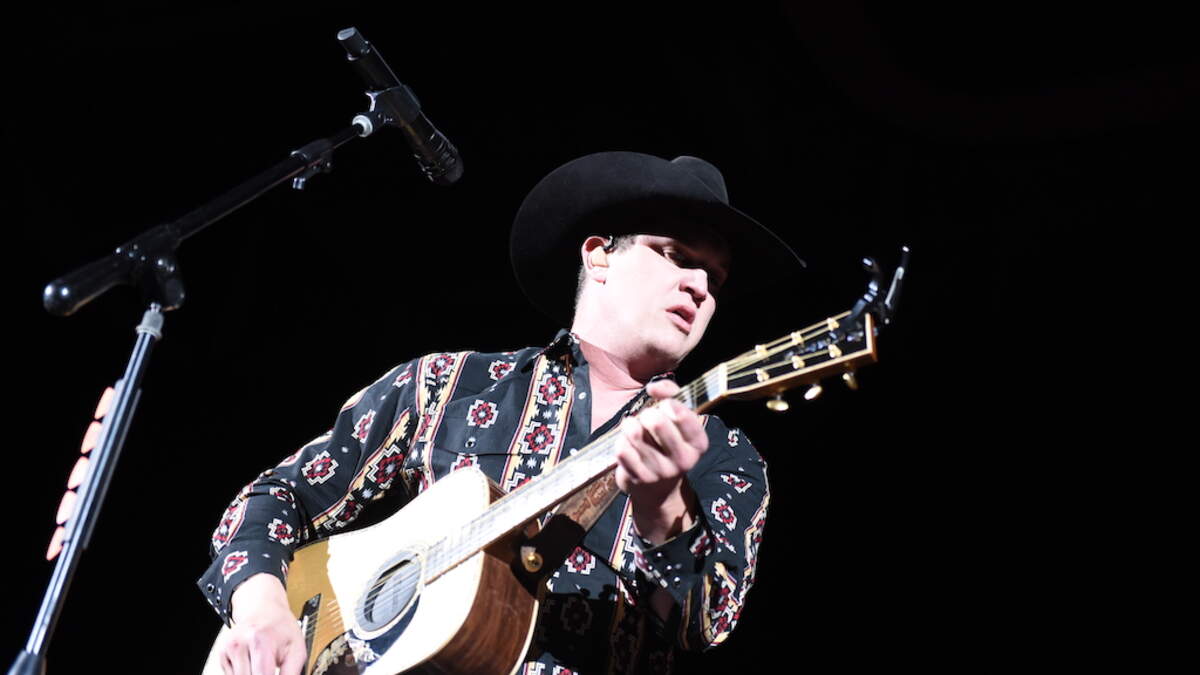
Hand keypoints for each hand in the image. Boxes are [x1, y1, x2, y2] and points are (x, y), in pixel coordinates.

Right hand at [221, 573, 306, 674]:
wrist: (264, 609)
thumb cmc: (281, 629)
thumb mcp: (297, 649)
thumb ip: (291, 673)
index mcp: (260, 641)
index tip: (276, 674)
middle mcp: (239, 644)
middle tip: (270, 667)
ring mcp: (228, 649)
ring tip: (264, 664)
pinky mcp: (221, 654)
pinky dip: (244, 674)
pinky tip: (253, 663)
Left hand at [615, 379, 707, 544]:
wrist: (657, 488)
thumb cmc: (666, 443)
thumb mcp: (676, 419)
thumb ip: (670, 394)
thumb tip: (654, 388)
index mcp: (698, 443)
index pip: (682, 414)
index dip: (668, 404)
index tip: (665, 406)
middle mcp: (683, 460)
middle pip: (656, 421)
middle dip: (647, 414)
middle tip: (647, 419)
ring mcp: (660, 471)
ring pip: (634, 433)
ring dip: (630, 426)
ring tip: (634, 429)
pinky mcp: (639, 478)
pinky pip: (622, 448)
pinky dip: (620, 441)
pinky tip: (627, 444)